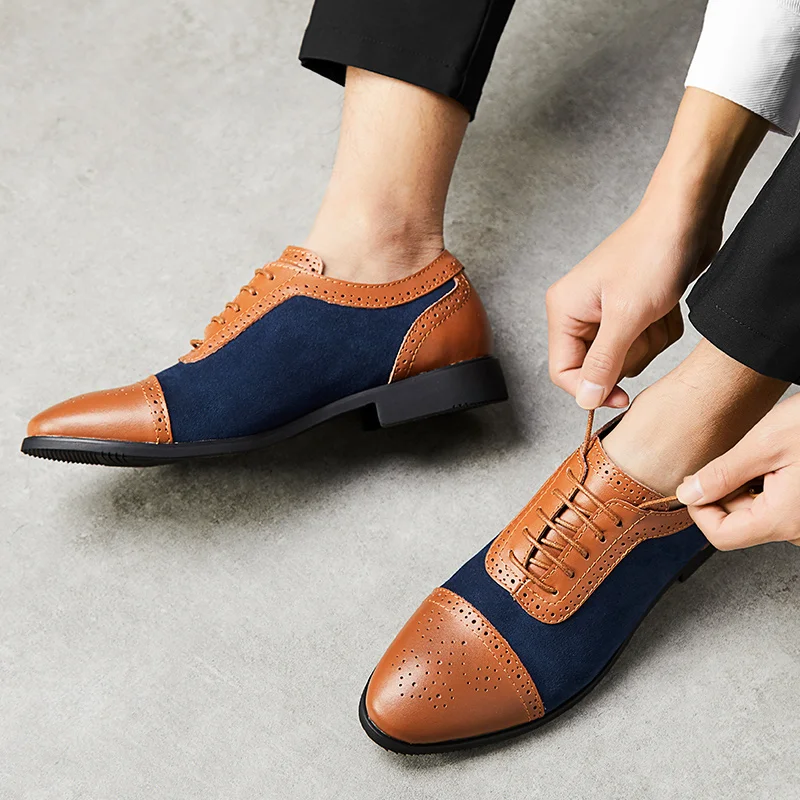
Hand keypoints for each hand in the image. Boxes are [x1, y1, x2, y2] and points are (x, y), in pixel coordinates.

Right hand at [546, 88, 767, 409]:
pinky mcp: (630, 311)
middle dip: (630, 354)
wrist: (687, 215)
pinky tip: (667, 307)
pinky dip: (660, 331)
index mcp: (564, 310)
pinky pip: (643, 343)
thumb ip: (602, 363)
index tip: (624, 397)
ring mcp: (605, 312)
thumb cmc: (652, 254)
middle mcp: (578, 313)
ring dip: (650, 341)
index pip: (563, 372)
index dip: (591, 389)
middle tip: (646, 326)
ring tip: (659, 311)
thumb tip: (585, 400)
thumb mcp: (627, 316)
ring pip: (624, 358)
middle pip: (597, 367)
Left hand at [676, 394, 799, 548]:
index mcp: (784, 519)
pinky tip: (774, 464)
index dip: (699, 511)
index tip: (693, 485)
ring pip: (757, 514)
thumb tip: (689, 494)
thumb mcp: (764, 443)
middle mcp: (799, 529)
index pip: (722, 536)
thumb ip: (723, 474)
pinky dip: (765, 487)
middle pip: (739, 524)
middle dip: (723, 493)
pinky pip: (777, 507)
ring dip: (745, 488)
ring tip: (760, 458)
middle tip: (728, 461)